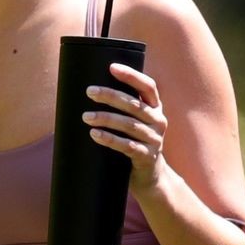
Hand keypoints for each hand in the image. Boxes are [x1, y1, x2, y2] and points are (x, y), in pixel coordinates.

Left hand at [82, 63, 168, 191]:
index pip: (148, 86)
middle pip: (134, 105)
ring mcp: (155, 140)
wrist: (149, 176)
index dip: (131, 76)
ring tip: (86, 116)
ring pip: (129, 125)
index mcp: (156, 108)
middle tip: (90, 91)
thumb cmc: (135, 143)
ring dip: (106, 119)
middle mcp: (159, 121)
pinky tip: (95, 134)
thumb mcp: (134, 123)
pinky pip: (127, 146)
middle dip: (111, 96)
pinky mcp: (147, 157)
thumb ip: (124, 108)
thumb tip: (92, 90)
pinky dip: (110, 139)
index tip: (111, 67)